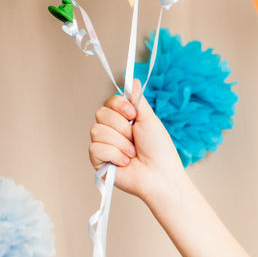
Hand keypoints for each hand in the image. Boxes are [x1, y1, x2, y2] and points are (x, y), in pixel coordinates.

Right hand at [88, 78, 184, 205]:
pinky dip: (115, 155)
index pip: (108, 102)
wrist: (161, 176)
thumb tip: (133, 80)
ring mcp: (103, 145)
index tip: (133, 115)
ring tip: (133, 154)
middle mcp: (111, 131)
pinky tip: (125, 162)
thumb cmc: (160, 151)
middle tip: (135, 139)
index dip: (119, 106)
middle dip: (122, 127)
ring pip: (97, 130)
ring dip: (121, 143)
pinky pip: (96, 148)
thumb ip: (138, 101)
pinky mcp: (98, 160)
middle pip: (100, 114)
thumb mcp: (150, 120)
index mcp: (123, 120)